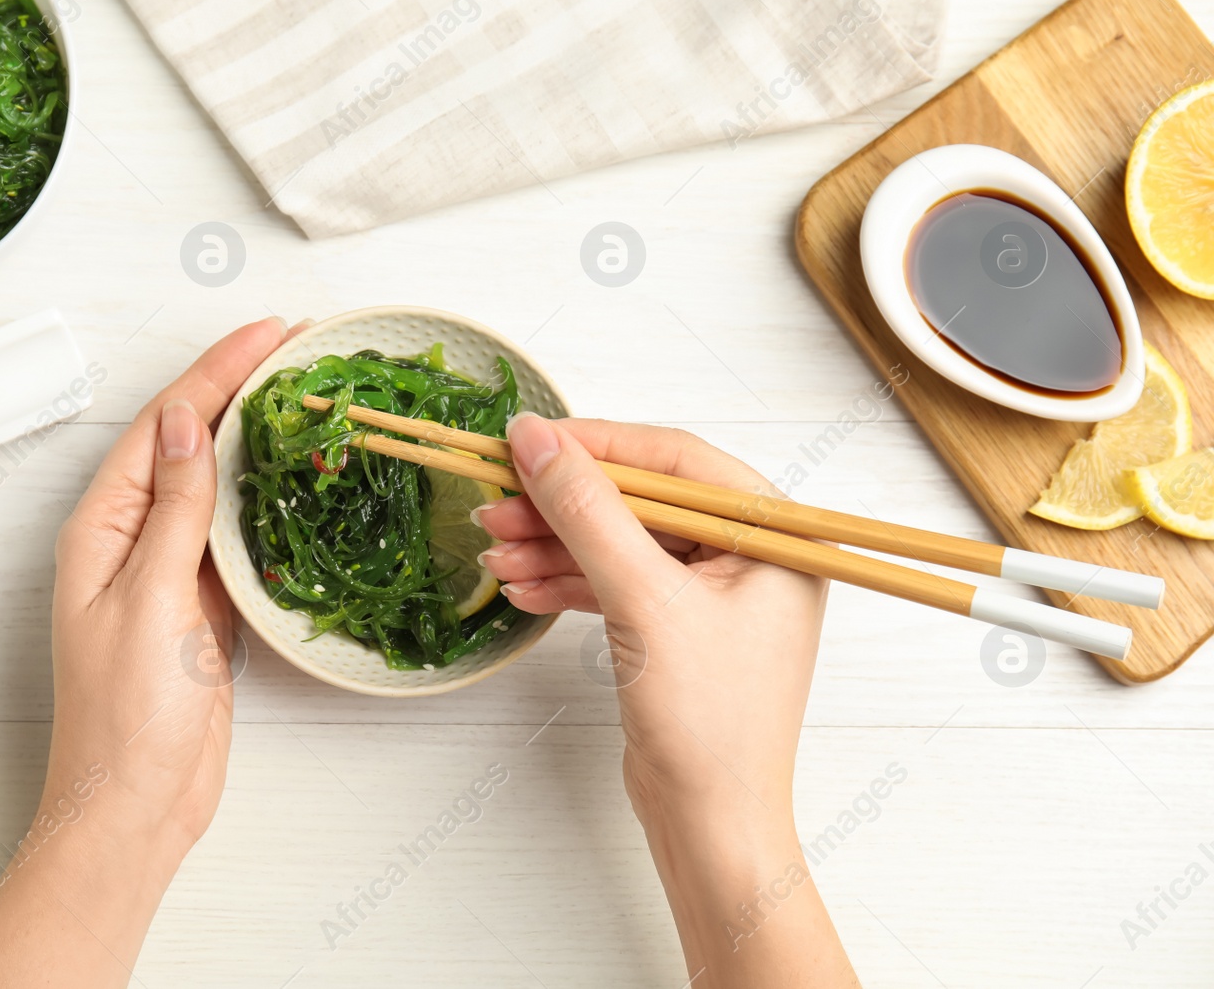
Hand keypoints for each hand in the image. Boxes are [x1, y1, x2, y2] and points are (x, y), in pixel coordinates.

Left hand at [46, 316, 290, 847]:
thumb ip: (172, 510)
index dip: (215, 372)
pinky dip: (265, 499)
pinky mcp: (200, 606)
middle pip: (187, 443)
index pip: (162, 426)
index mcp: (101, 529)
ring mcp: (166, 572)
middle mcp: (129, 540)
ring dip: (256, 438)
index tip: (269, 332)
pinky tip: (295, 478)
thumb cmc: (127, 719)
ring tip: (306, 394)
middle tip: (299, 347)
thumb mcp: (149, 601)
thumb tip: (184, 422)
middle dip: (238, 388)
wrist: (135, 807)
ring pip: (214, 484)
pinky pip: (232, 533)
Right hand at [476, 415, 856, 985]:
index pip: (676, 461)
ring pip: (620, 543)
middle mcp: (751, 556)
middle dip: (563, 506)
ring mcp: (713, 595)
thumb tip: (538, 440)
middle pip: (640, 500)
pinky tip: (521, 588)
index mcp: (774, 535)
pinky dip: (568, 583)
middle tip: (496, 504)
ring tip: (494, 554)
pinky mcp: (678, 629)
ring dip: (554, 546)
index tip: (529, 441)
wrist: (712, 827)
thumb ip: (588, 513)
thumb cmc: (710, 725)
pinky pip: (617, 583)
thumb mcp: (644, 601)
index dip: (596, 445)